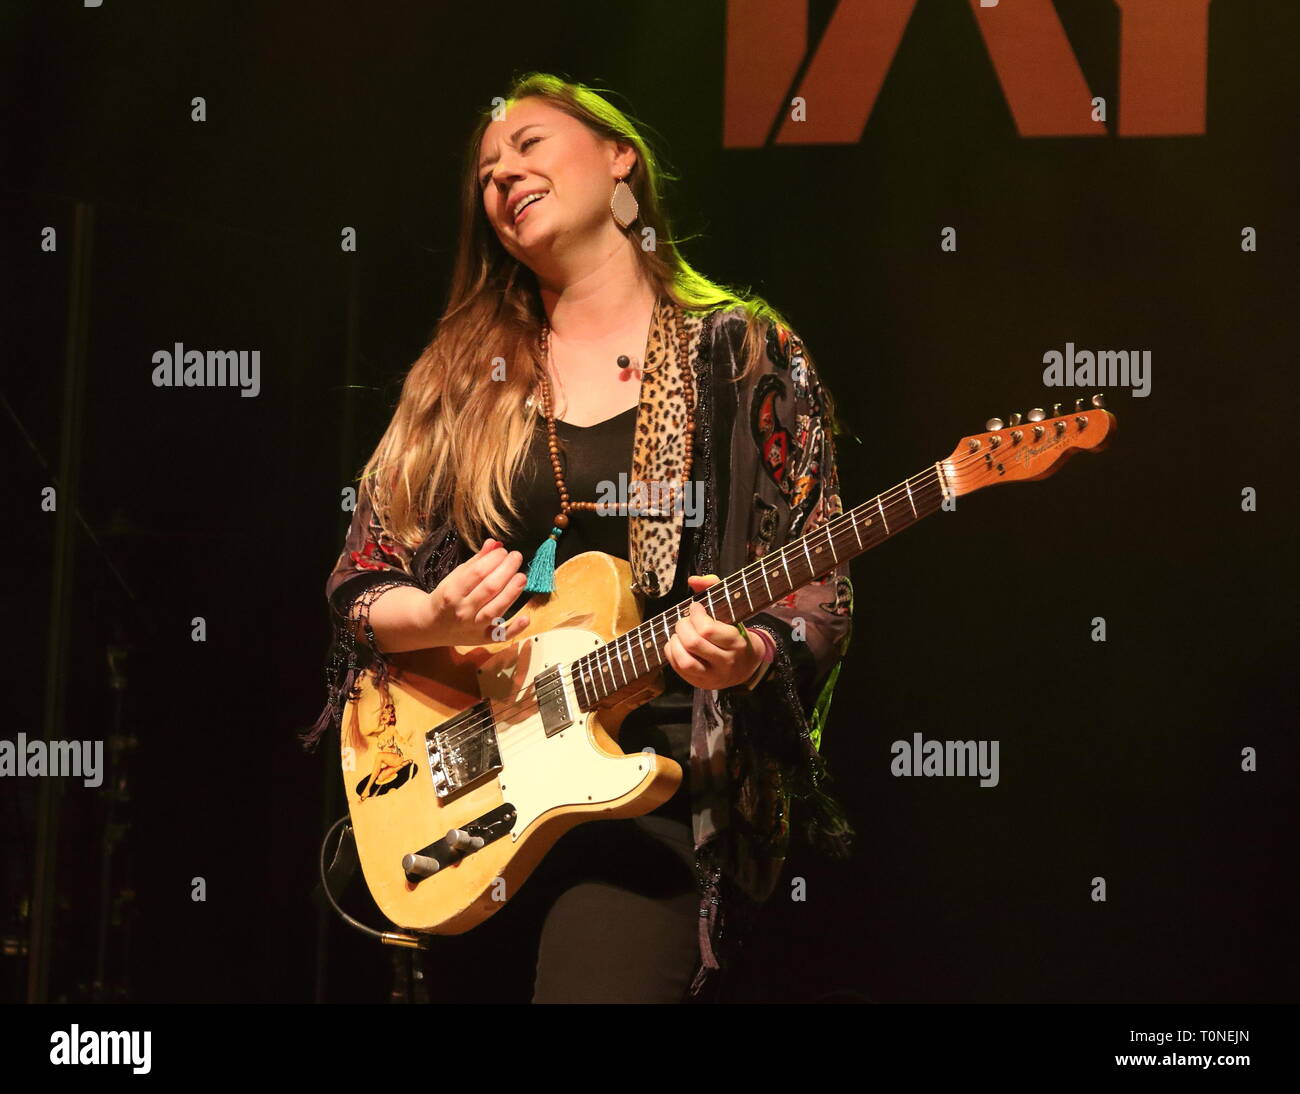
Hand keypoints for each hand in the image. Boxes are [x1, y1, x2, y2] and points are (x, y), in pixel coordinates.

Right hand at [421, 539, 531, 645]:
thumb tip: (495, 544)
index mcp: (453, 592)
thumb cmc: (447, 597)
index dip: (494, 559)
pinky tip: (527, 617)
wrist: (431, 625)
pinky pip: (500, 636)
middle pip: (489, 588)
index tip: (504, 551)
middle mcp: (462, 610)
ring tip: (522, 577)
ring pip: (496, 609)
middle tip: (517, 557)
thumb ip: (476, 562)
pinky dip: (514, 629)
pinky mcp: (483, 639)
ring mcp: (473, 627)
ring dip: (512, 592)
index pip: (477, 573)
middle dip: (506, 570)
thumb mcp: (456, 577)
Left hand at [662, 575, 762, 689]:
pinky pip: (678, 669)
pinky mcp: (699, 684)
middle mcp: (725, 662)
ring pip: (685, 661)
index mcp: (736, 643)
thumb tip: (692, 580)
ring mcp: (712, 676)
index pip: (707, 629)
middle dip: (683, 626)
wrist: (746, 666)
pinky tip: (677, 644)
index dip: (695, 615)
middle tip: (685, 620)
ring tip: (679, 634)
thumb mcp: (730, 610)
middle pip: (694, 643)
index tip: (695, 608)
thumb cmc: (734, 633)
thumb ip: (714, 587)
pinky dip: (671, 652)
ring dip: (675, 642)